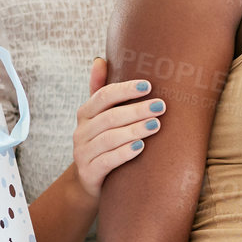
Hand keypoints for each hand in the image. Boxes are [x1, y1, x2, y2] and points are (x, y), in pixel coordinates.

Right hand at [73, 57, 161, 197]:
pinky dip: (124, 153)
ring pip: (109, 138)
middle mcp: (81, 131)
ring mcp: (83, 153)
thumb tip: (99, 59)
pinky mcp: (89, 173)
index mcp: (85, 113)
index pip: (103, 96)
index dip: (125, 89)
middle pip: (110, 117)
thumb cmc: (102, 142)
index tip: (148, 86)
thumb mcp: (99, 117)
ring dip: (134, 130)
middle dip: (136, 110)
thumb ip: (101, 91)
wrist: (89, 181)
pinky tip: (141, 147)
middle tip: (161, 106)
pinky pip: (107, 161)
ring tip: (156, 125)